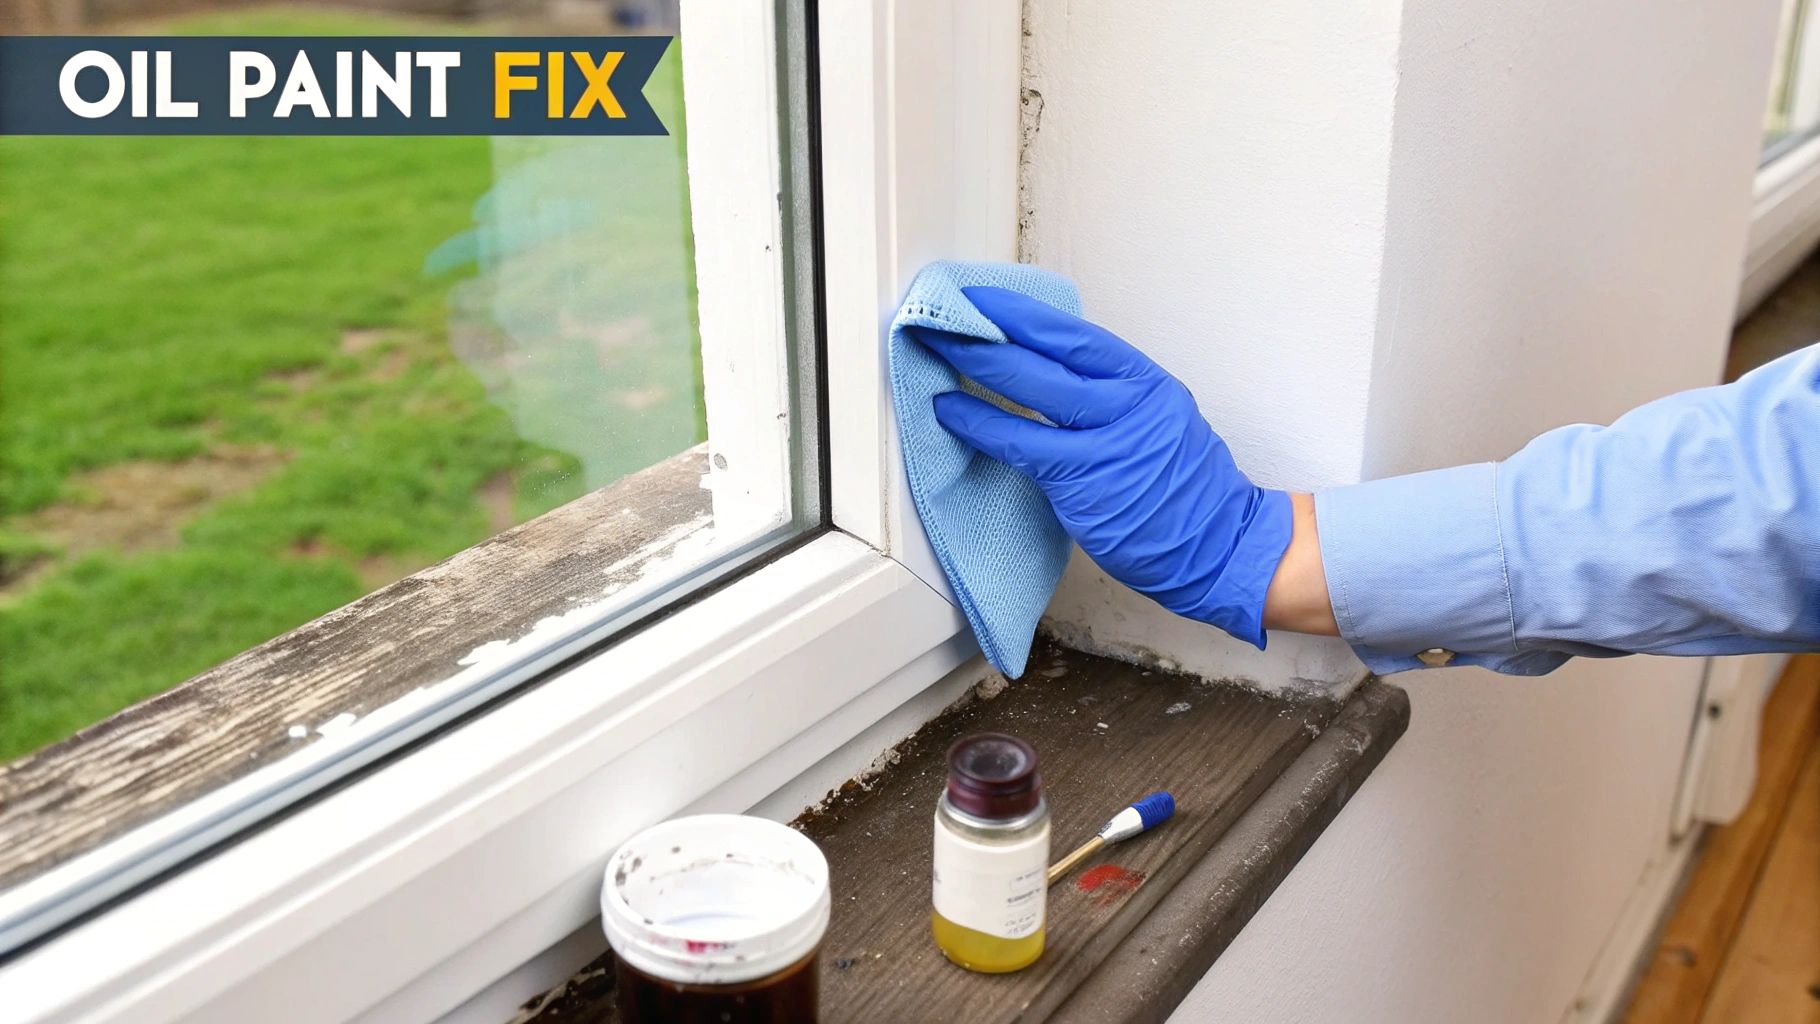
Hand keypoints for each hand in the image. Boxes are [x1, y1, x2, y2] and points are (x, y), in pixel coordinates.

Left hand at [913, 286, 1307, 646]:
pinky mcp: (1084, 481)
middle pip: (1048, 351)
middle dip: (990, 329)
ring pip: (1031, 387)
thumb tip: (1051, 375)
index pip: (1076, 334)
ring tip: (936, 347)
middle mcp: (1129, 401)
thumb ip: (1111, 397)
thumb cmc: (1184, 491)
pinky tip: (949, 411)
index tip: (984, 296)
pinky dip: (979, 423)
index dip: (1025, 313)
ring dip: (977, 363)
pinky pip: (1020, 443)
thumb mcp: (1159, 421)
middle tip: (945, 312)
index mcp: (1145, 382)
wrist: (1221, 546)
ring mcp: (1108, 440)